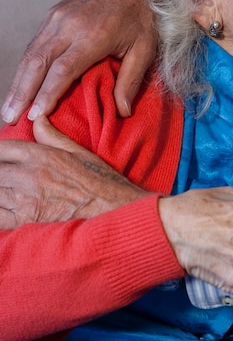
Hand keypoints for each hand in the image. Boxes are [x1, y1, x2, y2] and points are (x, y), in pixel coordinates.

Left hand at [0, 116, 147, 227]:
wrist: (113, 210)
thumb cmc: (101, 183)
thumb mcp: (79, 152)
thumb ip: (52, 136)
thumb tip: (37, 118)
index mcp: (40, 156)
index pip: (1, 148)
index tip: (3, 158)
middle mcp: (28, 175)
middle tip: (7, 180)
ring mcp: (24, 199)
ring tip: (9, 192)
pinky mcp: (24, 221)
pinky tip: (6, 210)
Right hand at [1, 0, 156, 124]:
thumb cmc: (144, 19)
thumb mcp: (145, 50)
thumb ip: (131, 80)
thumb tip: (122, 112)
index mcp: (93, 36)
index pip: (62, 70)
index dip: (46, 94)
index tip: (35, 116)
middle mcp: (69, 25)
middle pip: (37, 63)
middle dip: (21, 93)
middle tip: (10, 119)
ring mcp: (58, 17)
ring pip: (31, 53)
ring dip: (17, 82)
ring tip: (9, 108)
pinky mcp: (53, 13)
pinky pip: (35, 43)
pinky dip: (25, 66)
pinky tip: (21, 84)